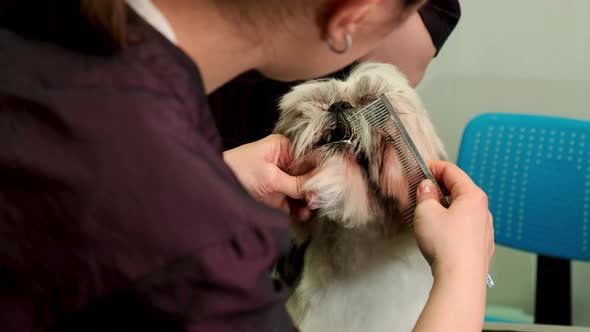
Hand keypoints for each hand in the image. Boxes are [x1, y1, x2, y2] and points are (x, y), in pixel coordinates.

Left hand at [223, 134, 312, 219]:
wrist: (215, 189)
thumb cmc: (238, 171)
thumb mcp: (270, 176)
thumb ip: (295, 183)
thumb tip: (320, 187)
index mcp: (284, 148)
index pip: (310, 158)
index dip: (320, 170)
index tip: (328, 183)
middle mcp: (286, 163)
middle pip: (310, 175)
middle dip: (315, 187)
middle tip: (317, 198)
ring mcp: (282, 181)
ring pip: (305, 191)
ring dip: (310, 199)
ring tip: (311, 206)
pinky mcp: (277, 198)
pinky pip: (295, 203)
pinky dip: (301, 209)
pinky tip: (303, 213)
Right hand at [413, 161, 493, 279]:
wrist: (460, 279)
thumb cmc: (447, 245)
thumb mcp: (426, 212)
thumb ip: (425, 194)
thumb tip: (427, 188)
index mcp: (473, 196)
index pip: (452, 171)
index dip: (434, 167)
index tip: (421, 169)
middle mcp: (483, 211)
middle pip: (459, 190)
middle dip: (438, 188)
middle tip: (420, 191)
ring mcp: (484, 230)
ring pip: (462, 210)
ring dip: (444, 207)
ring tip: (427, 213)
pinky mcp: (480, 246)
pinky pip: (464, 227)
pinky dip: (451, 223)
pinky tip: (439, 232)